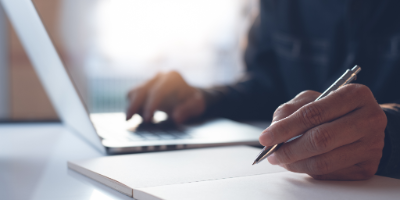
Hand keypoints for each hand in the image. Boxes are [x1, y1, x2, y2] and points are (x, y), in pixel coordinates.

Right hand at [126, 71, 204, 123]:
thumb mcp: (197, 106)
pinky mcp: (144, 87)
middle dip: (134, 105)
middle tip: (128, 120)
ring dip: (132, 106)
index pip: (157, 91)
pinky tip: (139, 116)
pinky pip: (133, 95)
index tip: (147, 119)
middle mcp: (160, 76)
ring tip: (132, 120)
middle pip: (142, 90)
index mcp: (172, 77)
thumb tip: (176, 117)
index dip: (150, 105)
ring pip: (134, 92)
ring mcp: (151, 80)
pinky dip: (133, 105)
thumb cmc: (194, 101)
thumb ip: (188, 110)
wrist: (189, 97)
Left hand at [259, 84, 386, 179]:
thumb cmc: (333, 109)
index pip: (314, 113)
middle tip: (272, 154)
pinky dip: (309, 171)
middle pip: (320, 139)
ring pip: (324, 162)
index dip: (286, 128)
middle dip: (289, 150)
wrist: (365, 124)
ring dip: (296, 164)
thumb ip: (289, 111)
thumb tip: (273, 131)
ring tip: (282, 160)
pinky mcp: (368, 166)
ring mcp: (372, 145)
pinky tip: (301, 163)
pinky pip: (330, 174)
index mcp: (354, 95)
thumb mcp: (311, 99)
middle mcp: (369, 119)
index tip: (265, 137)